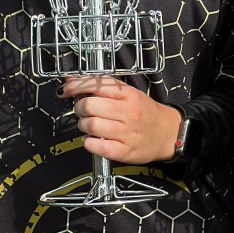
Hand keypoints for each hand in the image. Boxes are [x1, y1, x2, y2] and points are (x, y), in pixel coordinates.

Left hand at [60, 76, 180, 163]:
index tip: (66, 90)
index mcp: (128, 94)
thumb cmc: (144, 112)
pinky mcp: (125, 151)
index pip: (96, 84)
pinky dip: (88, 143)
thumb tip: (71, 80)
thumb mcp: (127, 94)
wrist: (167, 134)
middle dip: (80, 108)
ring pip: (91, 125)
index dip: (76, 86)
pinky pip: (97, 146)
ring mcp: (127, 133)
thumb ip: (101, 87)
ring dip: (83, 125)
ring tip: (89, 126)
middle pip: (89, 106)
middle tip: (84, 111)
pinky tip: (93, 140)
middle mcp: (129, 112)